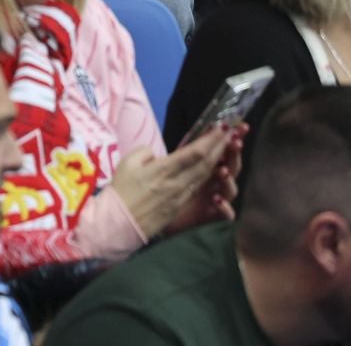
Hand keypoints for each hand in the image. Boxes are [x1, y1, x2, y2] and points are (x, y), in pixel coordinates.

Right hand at [107, 125, 230, 237]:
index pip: (194, 153)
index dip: (210, 140)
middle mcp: (176, 183)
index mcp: (163, 170)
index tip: (221, 128)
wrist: (119, 222)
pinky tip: (214, 169)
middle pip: (205, 164)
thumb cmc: (121, 190)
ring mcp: (180, 196)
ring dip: (218, 160)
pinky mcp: (180, 206)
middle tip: (231, 133)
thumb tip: (158, 156)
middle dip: (220, 147)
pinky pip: (197, 187)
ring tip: (227, 147)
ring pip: (204, 176)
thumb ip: (146, 153)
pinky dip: (208, 176)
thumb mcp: (127, 163)